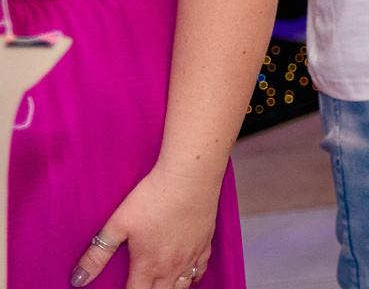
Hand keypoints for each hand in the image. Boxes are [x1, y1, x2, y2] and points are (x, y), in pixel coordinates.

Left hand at [70, 162, 219, 287]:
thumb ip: (96, 255)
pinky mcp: (205, 244)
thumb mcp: (118, 224)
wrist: (190, 177)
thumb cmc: (154, 197)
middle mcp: (172, 267)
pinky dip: (193, 281)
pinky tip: (187, 280)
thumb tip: (77, 280)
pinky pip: (200, 272)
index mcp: (148, 265)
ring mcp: (191, 256)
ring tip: (160, 288)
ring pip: (183, 288)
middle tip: (140, 288)